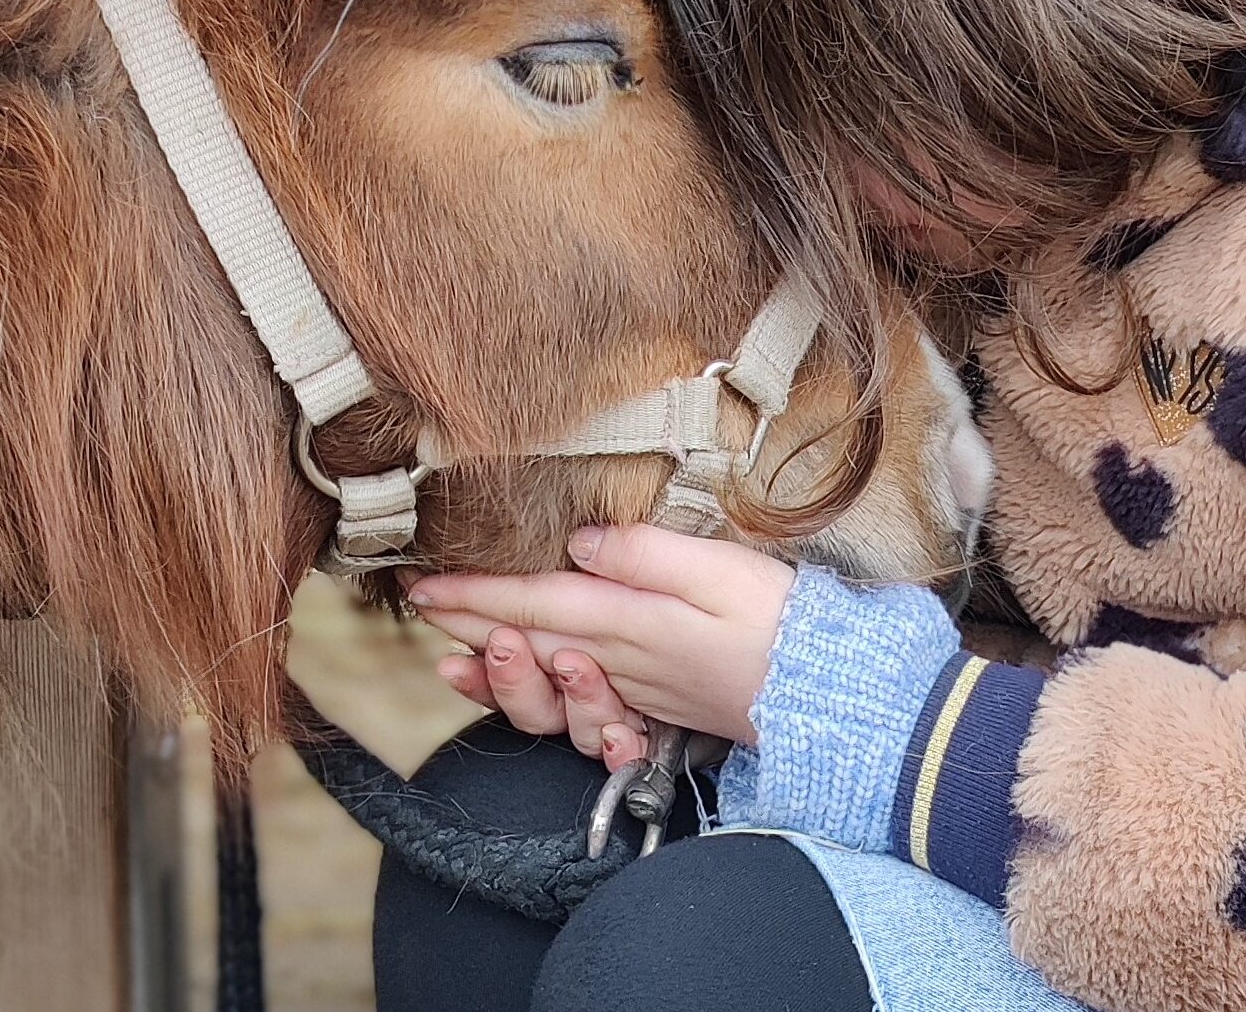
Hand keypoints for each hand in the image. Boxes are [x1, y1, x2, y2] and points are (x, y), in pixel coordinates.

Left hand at [406, 524, 795, 764]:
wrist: (826, 693)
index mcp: (628, 620)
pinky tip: (523, 682)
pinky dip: (535, 696)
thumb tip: (580, 541)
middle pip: (526, 639)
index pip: (532, 602)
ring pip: (542, 677)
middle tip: (419, 601)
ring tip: (448, 652)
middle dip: (467, 622)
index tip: (422, 582)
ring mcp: (632, 686)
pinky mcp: (650, 701)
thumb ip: (647, 552)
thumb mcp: (718, 568)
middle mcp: (618, 659)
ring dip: (491, 665)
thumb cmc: (779, 620)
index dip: (473, 593)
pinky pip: (572, 704)